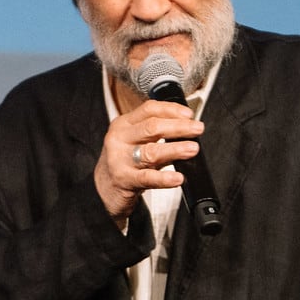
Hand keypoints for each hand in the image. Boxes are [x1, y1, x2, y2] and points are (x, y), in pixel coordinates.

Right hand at [93, 100, 205, 220]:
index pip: (149, 109)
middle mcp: (120, 139)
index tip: (189, 115)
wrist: (101, 190)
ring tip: (192, 149)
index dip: (171, 110)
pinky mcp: (124, 180)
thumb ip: (154, 133)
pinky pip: (147, 178)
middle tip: (197, 129)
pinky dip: (165, 178)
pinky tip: (178, 178)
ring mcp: (120, 160)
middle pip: (152, 127)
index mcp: (123, 124)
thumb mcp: (133, 140)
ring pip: (151, 151)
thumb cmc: (124, 162)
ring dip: (175, 149)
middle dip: (179, 127)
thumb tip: (186, 127)